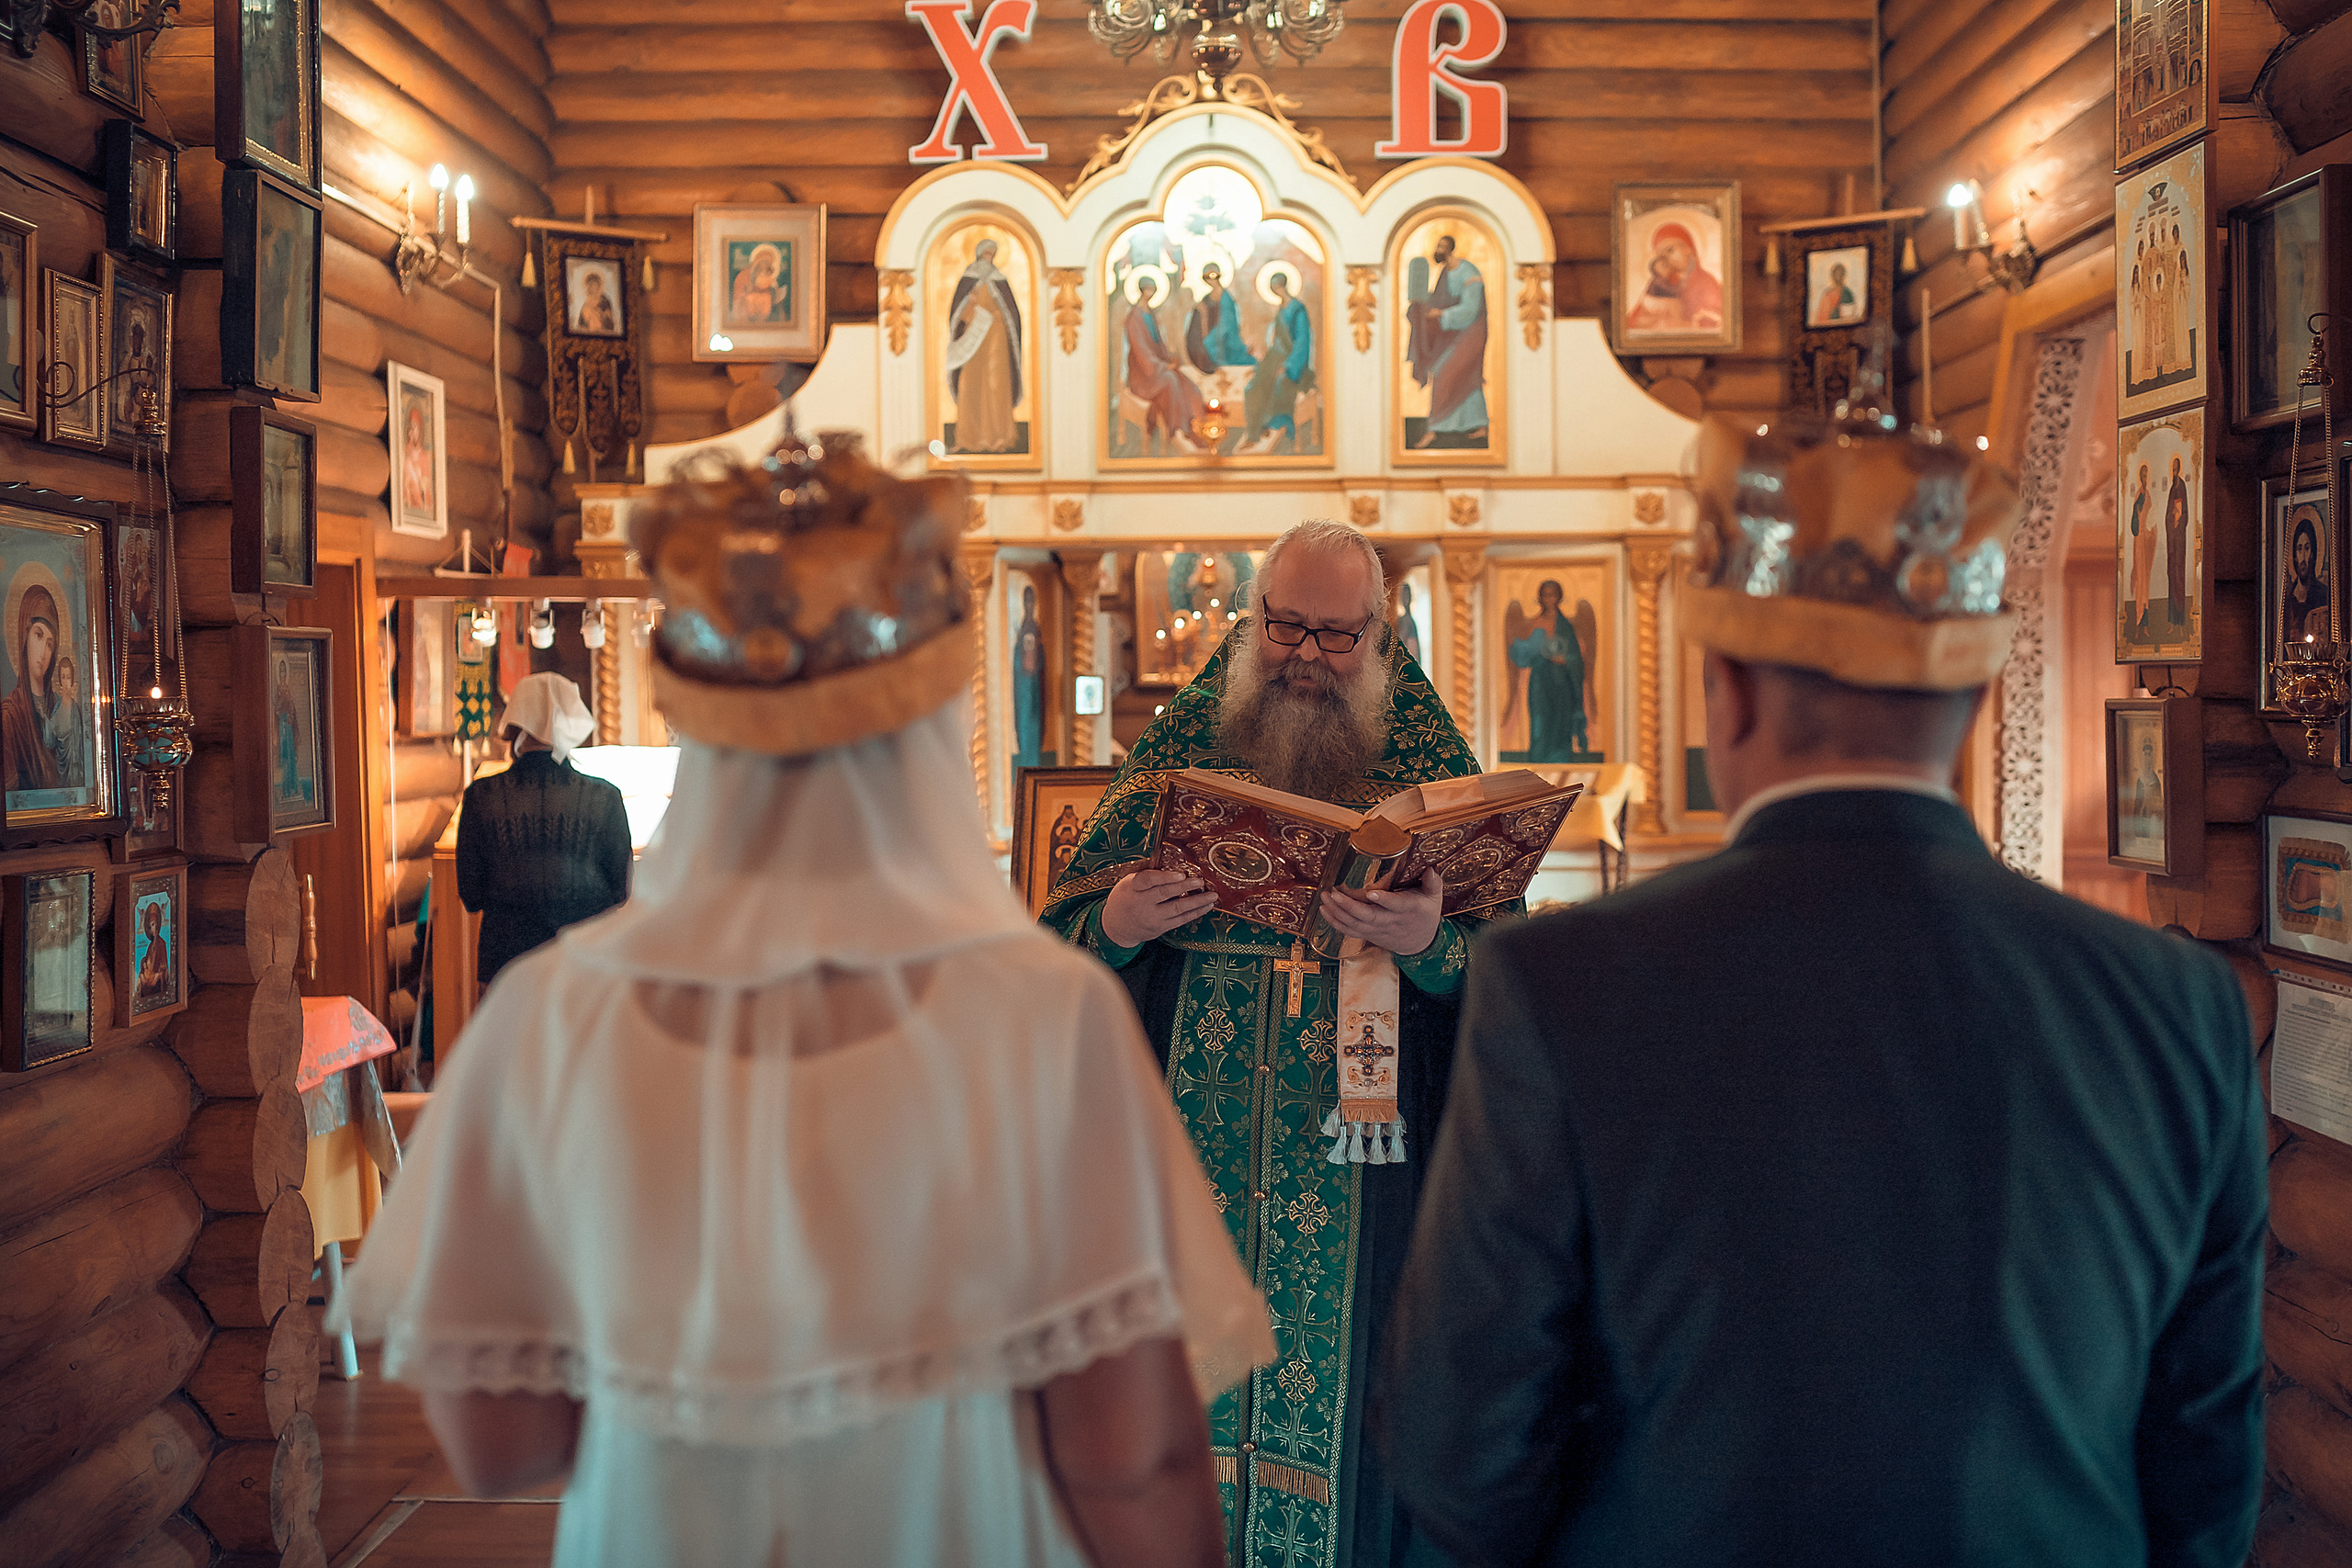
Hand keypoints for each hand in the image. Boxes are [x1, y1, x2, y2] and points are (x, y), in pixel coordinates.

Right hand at [1102, 869, 1217, 948]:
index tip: (1180, 873)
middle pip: (1165, 893)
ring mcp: (1152, 917)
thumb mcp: (1128, 883)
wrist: (1116, 926)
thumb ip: (1146, 876)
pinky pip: (1181, 920)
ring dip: (1197, 901)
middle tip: (1201, 881)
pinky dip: (1195, 913)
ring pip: (1177, 908)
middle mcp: (1142, 903)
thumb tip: (1173, 863)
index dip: (1165, 877)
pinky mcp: (1160, 928)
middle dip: (1185, 887)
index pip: (1148, 880)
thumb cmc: (1126, 897)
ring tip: (1212, 895)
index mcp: (1132, 887)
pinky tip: (1206, 906)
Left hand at [1320, 869, 1444, 956]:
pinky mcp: (1369, 935)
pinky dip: (1335, 922)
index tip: (1371, 893)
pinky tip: (1324, 910)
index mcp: (1407, 910)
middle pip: (1367, 916)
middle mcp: (1390, 921)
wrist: (1421, 943)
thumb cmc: (1425, 915)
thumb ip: (1433, 882)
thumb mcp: (1434, 898)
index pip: (1395, 905)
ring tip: (1324, 897)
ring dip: (1337, 912)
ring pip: (1355, 925)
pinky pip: (1349, 931)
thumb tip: (1431, 868)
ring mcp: (1378, 930)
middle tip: (1333, 892)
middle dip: (1349, 906)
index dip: (1383, 900)